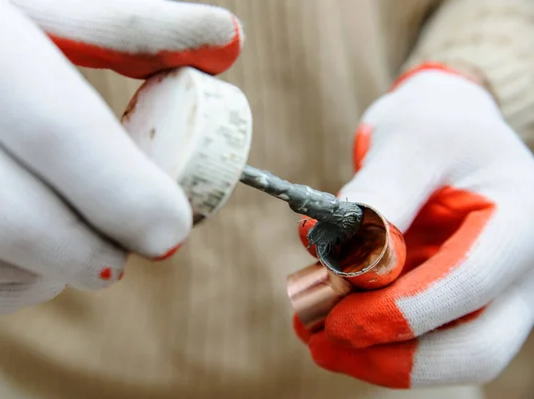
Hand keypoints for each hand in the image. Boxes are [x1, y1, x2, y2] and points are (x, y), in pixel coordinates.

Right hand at [0, 0, 241, 315]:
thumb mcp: (50, 7)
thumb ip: (130, 27)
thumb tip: (225, 40)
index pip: (53, 126)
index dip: (122, 189)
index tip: (172, 227)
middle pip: (5, 210)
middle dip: (85, 246)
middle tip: (137, 253)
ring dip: (47, 265)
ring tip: (85, 245)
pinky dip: (3, 282)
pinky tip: (31, 254)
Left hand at [295, 64, 533, 387]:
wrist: (445, 129)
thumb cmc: (434, 126)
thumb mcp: (408, 141)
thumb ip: (380, 195)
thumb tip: (338, 253)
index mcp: (518, 220)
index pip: (472, 281)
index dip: (404, 310)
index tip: (341, 318)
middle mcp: (516, 269)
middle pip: (473, 347)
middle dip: (393, 356)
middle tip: (322, 341)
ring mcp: (489, 292)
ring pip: (445, 355)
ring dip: (375, 356)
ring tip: (309, 332)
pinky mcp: (453, 300)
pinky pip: (421, 338)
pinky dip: (372, 339)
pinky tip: (322, 321)